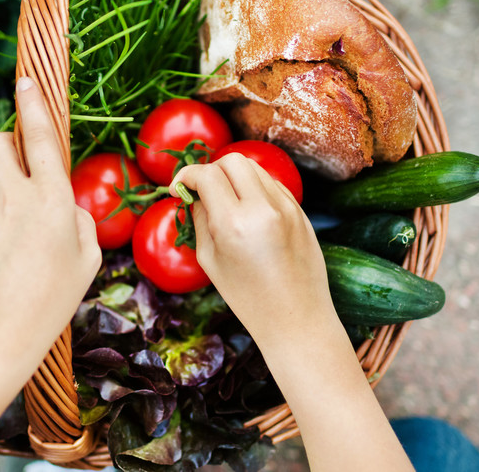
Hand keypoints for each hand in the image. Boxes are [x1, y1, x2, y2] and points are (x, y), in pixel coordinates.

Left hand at [0, 78, 101, 471]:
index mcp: (51, 201)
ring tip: (36, 245)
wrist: (0, 336)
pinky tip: (21, 262)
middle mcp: (16, 200)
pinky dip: (10, 225)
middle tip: (23, 158)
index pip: (39, 140)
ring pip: (0, 184)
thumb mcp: (86, 259)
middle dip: (5, 139)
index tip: (26, 81)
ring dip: (15, 194)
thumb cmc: (53, 300)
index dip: (33, 107)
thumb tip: (67, 207)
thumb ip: (80, 222)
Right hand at [170, 154, 335, 346]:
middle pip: (232, 161)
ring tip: (226, 202)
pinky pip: (272, 184)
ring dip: (234, 177)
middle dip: (211, 170)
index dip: (186, 176)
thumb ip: (200, 219)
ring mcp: (286, 207)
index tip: (178, 189)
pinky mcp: (300, 211)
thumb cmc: (247, 297)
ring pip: (254, 168)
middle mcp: (263, 208)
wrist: (296, 317)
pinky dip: (255, 188)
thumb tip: (194, 193)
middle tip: (203, 191)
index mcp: (234, 223)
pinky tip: (249, 211)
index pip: (206, 175)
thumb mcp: (210, 260)